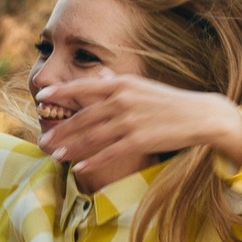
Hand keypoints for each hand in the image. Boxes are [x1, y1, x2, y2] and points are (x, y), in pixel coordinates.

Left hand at [35, 72, 241, 178]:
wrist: (200, 115)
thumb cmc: (169, 101)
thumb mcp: (142, 86)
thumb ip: (117, 82)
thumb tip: (99, 73)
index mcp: (122, 83)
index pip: (84, 86)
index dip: (61, 91)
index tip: (41, 95)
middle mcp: (122, 100)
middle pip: (83, 116)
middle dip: (60, 129)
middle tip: (43, 139)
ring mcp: (130, 121)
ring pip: (92, 136)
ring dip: (71, 147)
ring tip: (55, 155)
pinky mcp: (140, 140)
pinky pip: (109, 153)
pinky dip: (92, 161)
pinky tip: (79, 168)